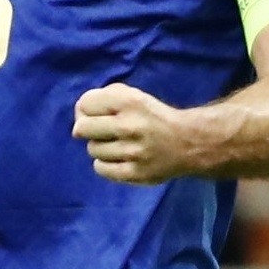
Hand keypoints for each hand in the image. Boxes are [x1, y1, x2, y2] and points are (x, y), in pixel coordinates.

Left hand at [73, 83, 192, 184]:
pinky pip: (101, 169)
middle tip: (102, 131)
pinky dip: (105, 164)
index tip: (97, 114)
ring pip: (92, 150)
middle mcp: (129, 126)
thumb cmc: (154, 117)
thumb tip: (78, 113)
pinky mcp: (136, 173)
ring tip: (117, 145)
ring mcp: (133, 152)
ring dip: (100, 147)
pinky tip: (118, 158)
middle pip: (82, 128)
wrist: (190, 143)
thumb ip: (105, 97)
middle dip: (88, 129)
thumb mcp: (134, 95)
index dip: (87, 109)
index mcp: (129, 101)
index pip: (85, 104)